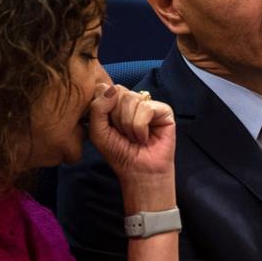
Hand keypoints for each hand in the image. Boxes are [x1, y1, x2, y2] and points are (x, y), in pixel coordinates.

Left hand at [86, 83, 175, 210]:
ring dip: (129, 125)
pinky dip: (140, 127)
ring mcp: (148, 103)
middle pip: (117, 92)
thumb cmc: (119, 153)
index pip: (103, 88)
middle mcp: (131, 99)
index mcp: (114, 102)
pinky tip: (144, 137)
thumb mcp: (98, 132)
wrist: (139, 172)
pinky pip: (146, 108)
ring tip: (134, 138)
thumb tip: (112, 88)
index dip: (102, 109)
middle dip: (116, 118)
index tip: (108, 128)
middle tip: (123, 134)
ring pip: (131, 100)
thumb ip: (97, 108)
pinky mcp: (164, 110)